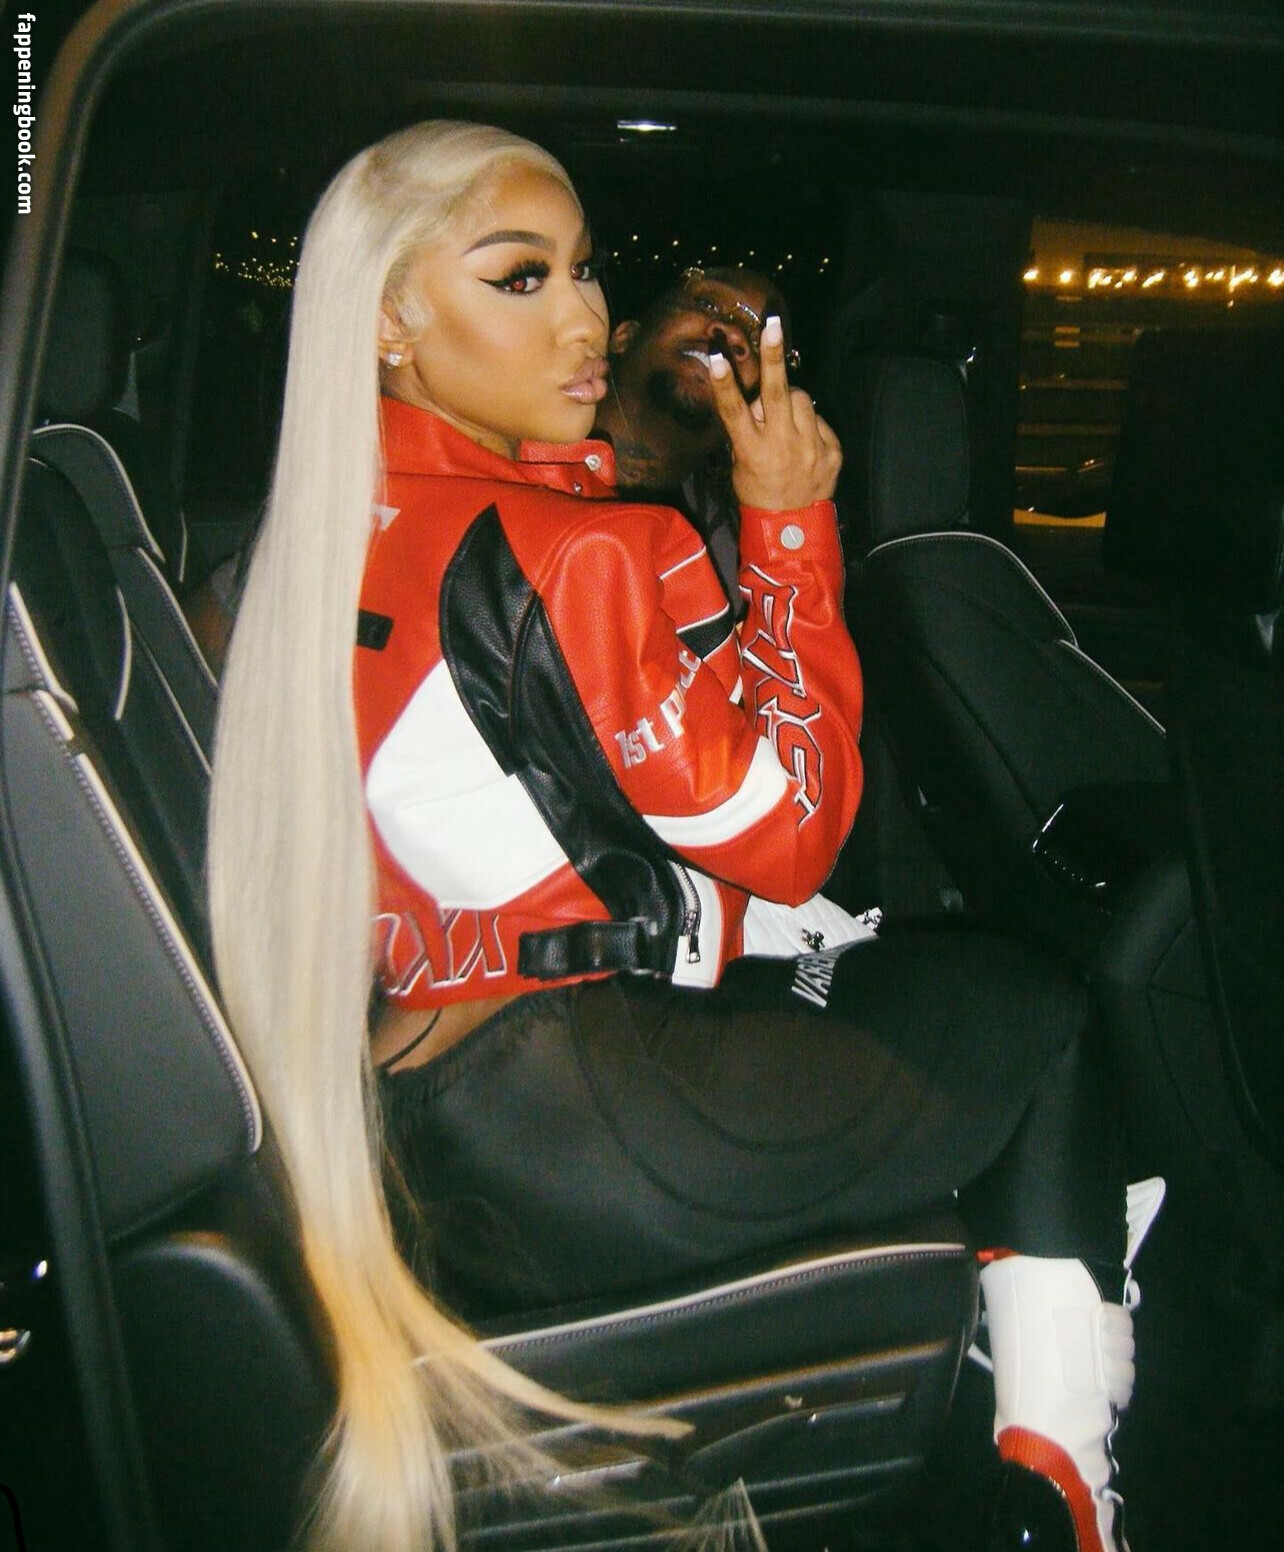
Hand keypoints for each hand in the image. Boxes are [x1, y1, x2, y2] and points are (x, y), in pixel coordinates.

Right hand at [708, 315, 841, 510]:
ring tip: (785, 420)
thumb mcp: (741, 463)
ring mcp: (811, 449)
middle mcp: (783, 448)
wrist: (792, 527)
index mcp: (753, 453)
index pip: (735, 412)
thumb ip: (748, 430)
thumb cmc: (757, 491)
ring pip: (802, 399)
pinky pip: (819, 420)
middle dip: (773, 358)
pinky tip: (803, 441)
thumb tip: (757, 398)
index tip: (717, 358)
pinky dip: (809, 424)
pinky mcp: (833, 451)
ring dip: (791, 399)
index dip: (725, 384)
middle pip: (778, 394)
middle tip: (773, 326)